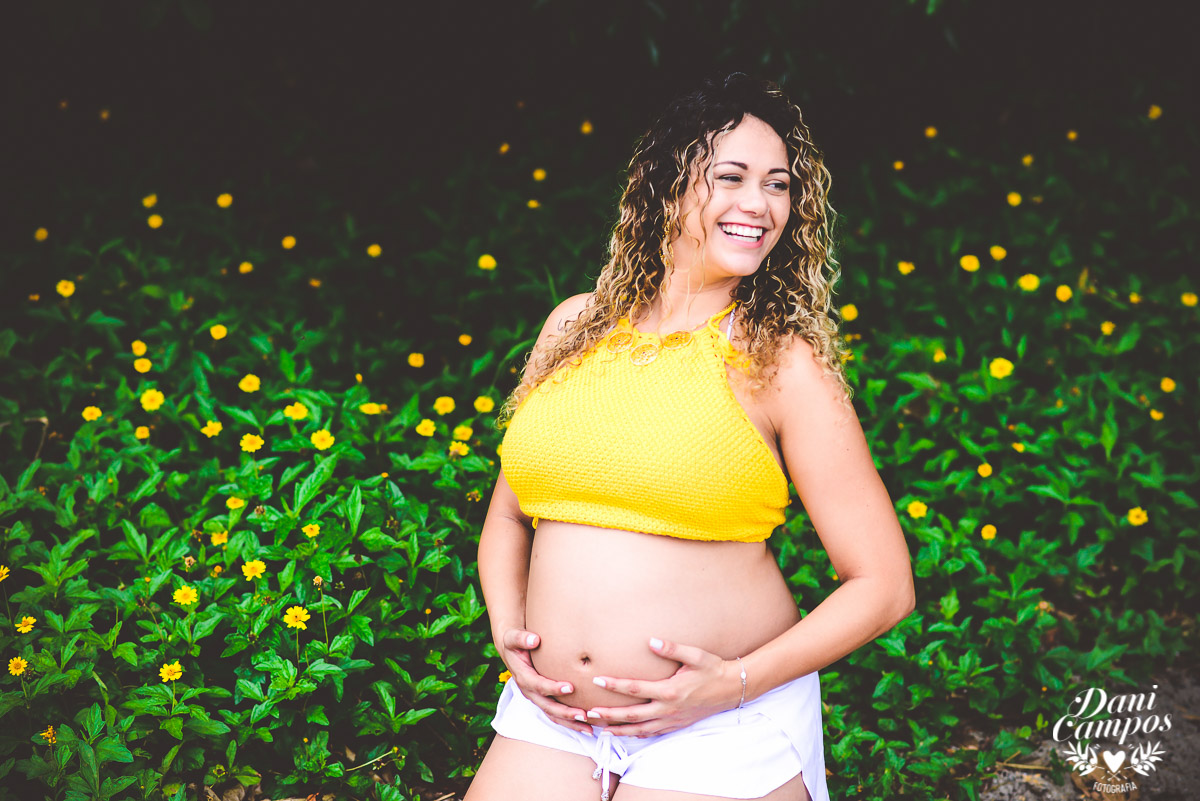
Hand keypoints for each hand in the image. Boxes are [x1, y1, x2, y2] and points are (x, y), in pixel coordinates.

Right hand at [496, 627, 591, 733]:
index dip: (553, 688)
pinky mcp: (544, 700)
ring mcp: (537, 698)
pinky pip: (557, 715)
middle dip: (565, 712)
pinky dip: (570, 723)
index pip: (539, 685)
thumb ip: (521, 638)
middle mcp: (529, 692)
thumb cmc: (516, 642)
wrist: (512, 650)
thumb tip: (534, 639)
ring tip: (589, 728)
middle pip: (547, 706)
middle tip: (582, 715)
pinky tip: (587, 727)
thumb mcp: (513, 638)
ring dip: (570, 723)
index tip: (570, 687)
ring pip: (553, 715)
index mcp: (523, 677)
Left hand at [584, 637, 738, 737]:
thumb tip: (651, 640)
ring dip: (618, 730)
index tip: (598, 679)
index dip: (615, 684)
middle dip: (608, 715)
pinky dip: (635, 735)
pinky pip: (651, 733)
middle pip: (631, 715)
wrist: (731, 689)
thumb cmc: (713, 669)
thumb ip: (672, 648)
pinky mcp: (676, 725)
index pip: (635, 689)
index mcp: (670, 691)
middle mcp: (668, 709)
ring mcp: (672, 720)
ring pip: (640, 729)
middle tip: (587, 713)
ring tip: (598, 729)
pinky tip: (624, 733)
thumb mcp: (695, 655)